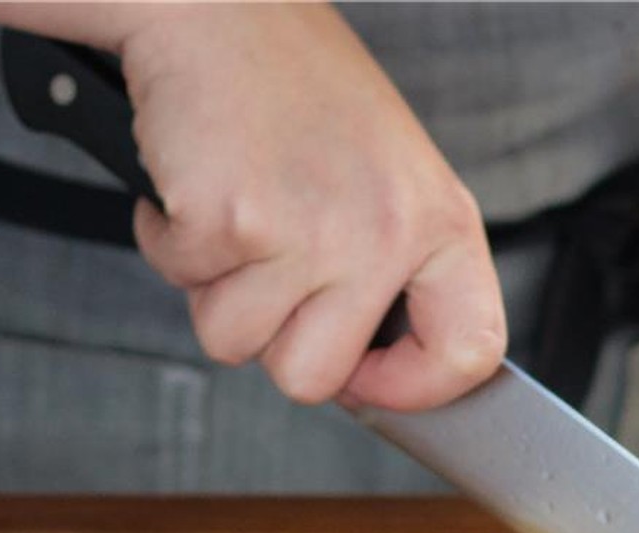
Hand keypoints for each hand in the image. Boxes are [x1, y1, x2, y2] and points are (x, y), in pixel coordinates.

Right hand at [120, 4, 505, 408]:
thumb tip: (361, 374)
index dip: (413, 388)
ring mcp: (309, 231)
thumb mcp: (387, 178)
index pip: (468, 352)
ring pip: (236, 344)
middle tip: (267, 265)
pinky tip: (197, 184)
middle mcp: (384, 232)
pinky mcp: (229, 222)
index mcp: (438, 221)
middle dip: (271, 339)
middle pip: (315, 379)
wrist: (217, 5)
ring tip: (235, 211)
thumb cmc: (296, 88)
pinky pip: (182, 285)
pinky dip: (170, 242)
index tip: (371, 380)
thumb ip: (391, 271)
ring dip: (214, 289)